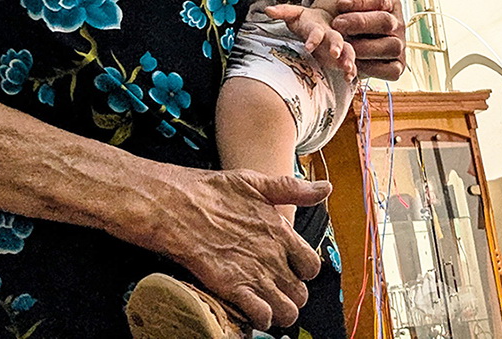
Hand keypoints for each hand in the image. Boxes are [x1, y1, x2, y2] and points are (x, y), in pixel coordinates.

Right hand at [148, 168, 329, 330]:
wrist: (176, 206)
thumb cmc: (212, 192)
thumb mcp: (256, 181)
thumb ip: (293, 189)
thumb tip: (325, 188)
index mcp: (280, 231)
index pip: (312, 266)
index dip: (303, 271)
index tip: (290, 269)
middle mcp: (272, 256)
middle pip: (300, 293)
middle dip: (290, 295)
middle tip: (275, 289)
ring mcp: (254, 274)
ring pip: (287, 312)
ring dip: (279, 311)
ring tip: (266, 304)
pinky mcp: (233, 288)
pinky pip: (262, 317)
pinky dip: (260, 318)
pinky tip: (249, 309)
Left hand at [265, 4, 355, 77]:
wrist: (324, 20)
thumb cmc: (305, 20)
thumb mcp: (294, 14)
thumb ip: (282, 12)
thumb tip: (267, 10)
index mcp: (318, 26)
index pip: (316, 32)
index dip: (312, 39)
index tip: (308, 47)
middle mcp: (330, 35)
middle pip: (336, 39)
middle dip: (337, 46)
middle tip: (335, 54)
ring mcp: (339, 45)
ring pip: (347, 50)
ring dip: (348, 58)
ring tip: (348, 68)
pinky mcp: (342, 56)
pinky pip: (349, 63)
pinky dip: (351, 71)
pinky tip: (350, 78)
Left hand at [330, 0, 406, 80]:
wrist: (359, 50)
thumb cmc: (349, 24)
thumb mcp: (340, 9)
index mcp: (390, 4)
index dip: (361, 0)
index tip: (340, 2)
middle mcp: (398, 24)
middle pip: (385, 21)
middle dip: (360, 22)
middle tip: (337, 24)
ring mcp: (400, 46)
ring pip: (390, 46)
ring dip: (365, 47)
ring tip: (344, 47)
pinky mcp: (397, 68)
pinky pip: (390, 69)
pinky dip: (373, 67)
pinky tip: (355, 64)